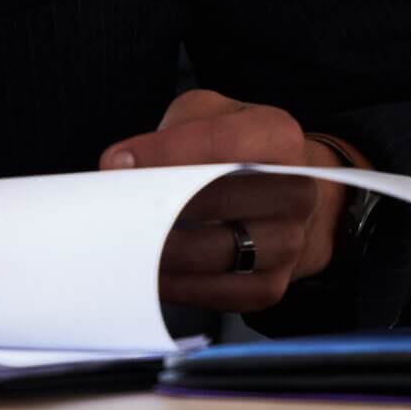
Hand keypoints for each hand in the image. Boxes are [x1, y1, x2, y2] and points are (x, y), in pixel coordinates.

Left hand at [100, 90, 349, 313]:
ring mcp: (290, 242)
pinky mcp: (273, 285)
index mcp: (279, 137)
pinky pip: (221, 294)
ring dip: (164, 251)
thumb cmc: (238, 149)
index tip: (117, 163)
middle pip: (220, 200)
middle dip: (160, 205)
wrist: (290, 195)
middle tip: (113, 209)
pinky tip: (150, 273)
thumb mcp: (211, 115)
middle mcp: (297, 191)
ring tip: (123, 243)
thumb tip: (122, 166)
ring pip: (218, 253)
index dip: (167, 151)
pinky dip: (180, 286)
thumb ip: (172, 130)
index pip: (221, 141)